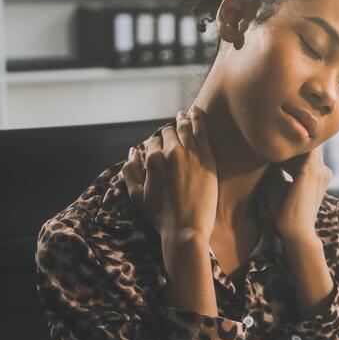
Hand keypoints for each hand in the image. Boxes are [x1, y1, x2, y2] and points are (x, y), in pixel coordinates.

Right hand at [121, 105, 218, 243]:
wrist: (186, 228)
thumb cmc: (160, 215)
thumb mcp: (136, 195)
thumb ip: (131, 171)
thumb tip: (132, 151)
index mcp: (152, 159)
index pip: (152, 142)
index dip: (155, 145)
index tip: (160, 147)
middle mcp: (170, 152)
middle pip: (168, 132)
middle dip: (169, 133)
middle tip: (173, 133)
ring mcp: (190, 153)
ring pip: (184, 127)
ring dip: (183, 119)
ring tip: (184, 114)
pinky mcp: (207, 157)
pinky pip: (202, 130)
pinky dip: (198, 118)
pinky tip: (197, 111)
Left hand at [264, 147, 332, 242]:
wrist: (296, 232)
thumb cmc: (286, 213)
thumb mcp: (279, 185)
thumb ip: (277, 169)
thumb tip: (264, 154)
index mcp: (319, 175)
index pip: (305, 153)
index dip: (288, 150)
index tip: (268, 150)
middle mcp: (323, 171)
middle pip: (305, 147)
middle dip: (287, 146)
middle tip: (267, 145)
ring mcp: (320, 170)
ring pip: (302, 146)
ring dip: (286, 146)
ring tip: (267, 147)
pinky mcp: (310, 170)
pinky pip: (299, 150)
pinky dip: (285, 150)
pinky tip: (269, 152)